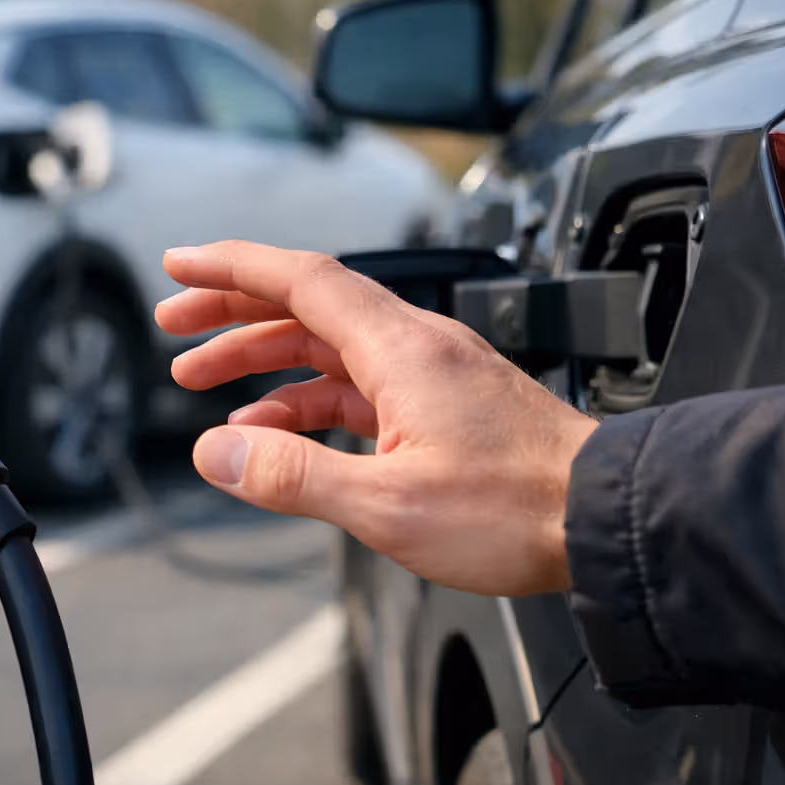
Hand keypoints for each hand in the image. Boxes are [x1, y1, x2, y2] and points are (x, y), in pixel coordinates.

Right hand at [154, 241, 596, 596]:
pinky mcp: (444, 407)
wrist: (608, 520)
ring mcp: (432, 374)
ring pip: (329, 346)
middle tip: (175, 327)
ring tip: (207, 384)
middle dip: (234, 312)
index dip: (232, 267)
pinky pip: (357, 384)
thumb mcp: (389, 504)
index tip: (180, 263)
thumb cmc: (519, 510)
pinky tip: (277, 430)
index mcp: (401, 348)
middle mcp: (415, 346)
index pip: (301, 279)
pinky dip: (306, 398)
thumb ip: (294, 475)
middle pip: (306, 305)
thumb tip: (217, 451)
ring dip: (265, 359)